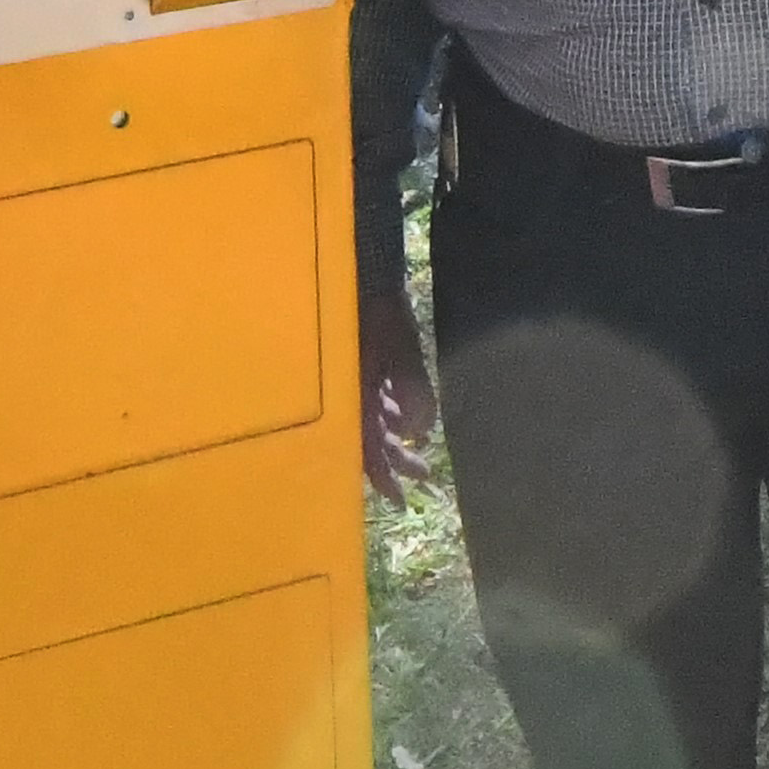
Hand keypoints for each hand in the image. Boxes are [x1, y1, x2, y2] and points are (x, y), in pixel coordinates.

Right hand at [360, 273, 439, 504]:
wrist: (359, 268)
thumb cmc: (378, 310)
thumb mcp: (400, 348)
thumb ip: (412, 389)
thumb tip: (420, 432)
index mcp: (350, 396)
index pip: (364, 449)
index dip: (382, 476)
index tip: (399, 500)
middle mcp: (346, 393)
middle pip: (369, 438)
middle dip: (396, 458)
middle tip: (422, 475)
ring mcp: (350, 378)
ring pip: (371, 417)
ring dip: (395, 433)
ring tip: (418, 445)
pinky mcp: (356, 361)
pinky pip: (371, 395)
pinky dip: (388, 408)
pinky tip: (403, 412)